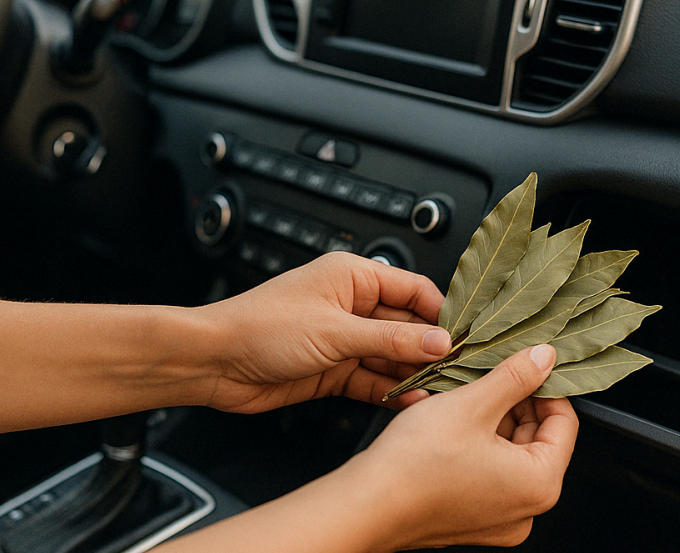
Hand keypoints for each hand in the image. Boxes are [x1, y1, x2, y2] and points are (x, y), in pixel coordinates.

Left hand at [199, 252, 449, 413]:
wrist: (214, 362)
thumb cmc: (260, 327)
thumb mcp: (335, 331)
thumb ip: (390, 340)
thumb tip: (438, 341)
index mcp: (353, 276)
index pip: (414, 289)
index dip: (441, 313)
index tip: (465, 338)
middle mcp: (351, 305)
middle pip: (407, 326)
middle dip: (431, 349)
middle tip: (459, 372)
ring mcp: (343, 339)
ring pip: (392, 357)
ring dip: (413, 374)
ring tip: (440, 392)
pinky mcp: (333, 370)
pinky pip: (372, 380)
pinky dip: (390, 392)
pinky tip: (410, 403)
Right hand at [347, 344, 578, 549]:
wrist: (366, 505)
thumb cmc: (415, 462)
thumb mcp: (472, 404)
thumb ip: (515, 377)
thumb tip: (545, 357)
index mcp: (540, 484)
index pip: (564, 423)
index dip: (545, 386)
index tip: (526, 363)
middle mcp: (527, 510)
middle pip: (539, 440)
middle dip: (517, 403)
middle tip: (491, 373)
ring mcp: (500, 521)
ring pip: (512, 456)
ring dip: (495, 421)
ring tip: (466, 395)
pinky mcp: (474, 522)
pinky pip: (491, 475)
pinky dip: (480, 446)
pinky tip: (455, 424)